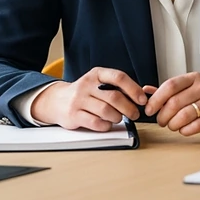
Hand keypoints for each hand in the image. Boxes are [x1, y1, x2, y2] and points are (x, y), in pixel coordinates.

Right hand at [31, 67, 147, 130]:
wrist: (57, 101)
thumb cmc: (85, 93)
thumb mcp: (98, 82)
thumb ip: (115, 87)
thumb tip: (140, 96)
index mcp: (96, 74)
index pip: (118, 77)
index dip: (133, 89)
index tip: (142, 99)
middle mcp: (86, 85)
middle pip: (114, 97)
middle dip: (129, 108)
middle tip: (135, 114)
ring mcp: (79, 100)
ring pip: (106, 111)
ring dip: (117, 117)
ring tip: (118, 118)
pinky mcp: (74, 115)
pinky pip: (95, 123)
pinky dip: (106, 126)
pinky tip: (107, 124)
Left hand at [143, 72, 199, 135]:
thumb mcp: (189, 89)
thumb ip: (168, 91)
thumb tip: (146, 91)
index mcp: (193, 78)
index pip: (170, 85)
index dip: (156, 99)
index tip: (149, 110)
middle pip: (175, 102)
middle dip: (163, 116)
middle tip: (161, 121)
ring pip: (184, 115)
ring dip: (173, 125)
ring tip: (172, 126)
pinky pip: (195, 126)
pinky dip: (185, 131)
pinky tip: (184, 130)